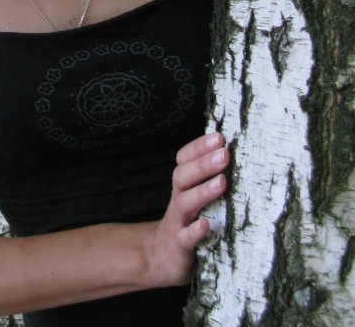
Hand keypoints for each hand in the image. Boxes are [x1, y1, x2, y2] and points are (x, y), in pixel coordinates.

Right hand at [142, 132, 227, 288]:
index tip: (219, 136)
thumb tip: (231, 152)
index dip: (199, 147)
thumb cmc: (187, 221)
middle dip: (203, 164)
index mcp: (182, 185)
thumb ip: (207, 178)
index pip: (184, 159)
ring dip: (202, 191)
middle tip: (224, 154)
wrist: (161, 256)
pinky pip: (185, 237)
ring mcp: (177, 222)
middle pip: (183, 176)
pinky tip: (206, 224)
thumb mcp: (193, 197)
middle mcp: (178, 199)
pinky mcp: (180, 246)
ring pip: (185, 203)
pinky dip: (194, 231)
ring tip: (222, 182)